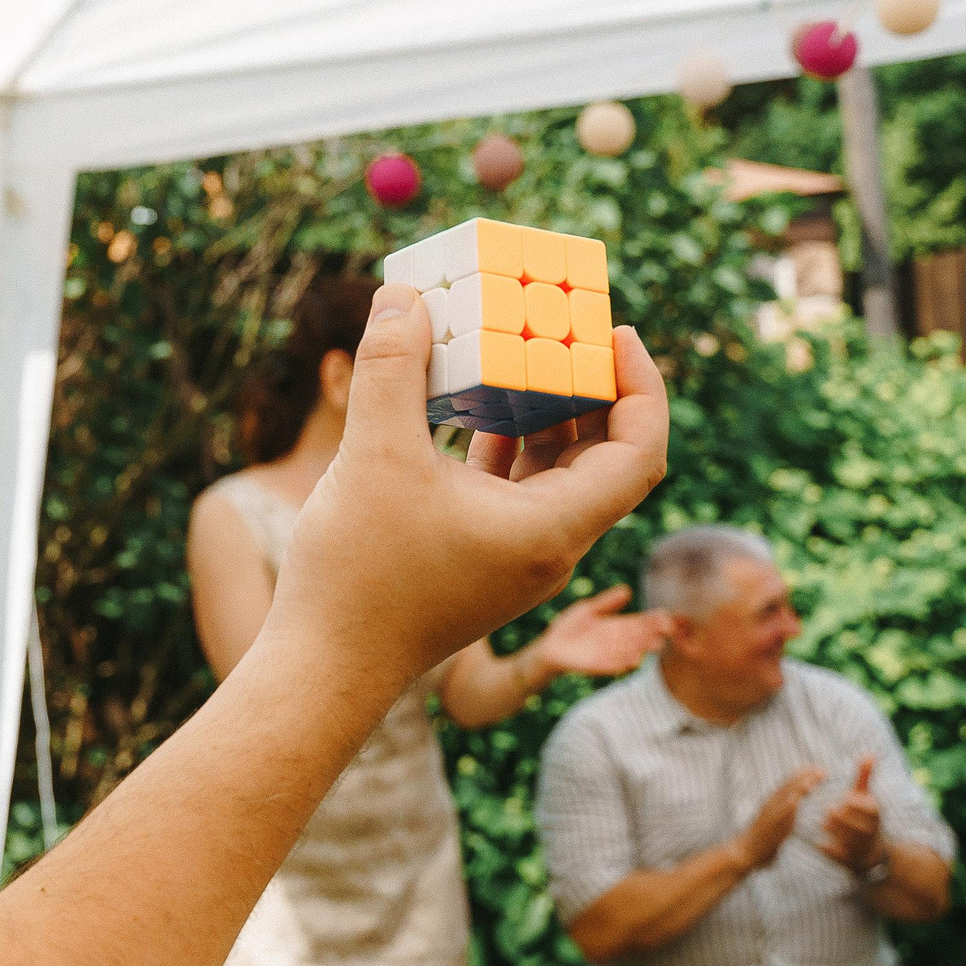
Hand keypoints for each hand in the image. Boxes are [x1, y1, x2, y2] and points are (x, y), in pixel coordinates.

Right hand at [271, 287, 667, 703]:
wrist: (323, 669)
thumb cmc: (356, 577)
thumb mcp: (373, 456)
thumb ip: (391, 369)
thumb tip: (402, 297)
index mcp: (552, 528)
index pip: (640, 449)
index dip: (641, 383)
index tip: (614, 331)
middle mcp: (550, 547)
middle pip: (606, 456)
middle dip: (590, 387)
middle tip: (560, 329)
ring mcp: (519, 558)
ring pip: (560, 475)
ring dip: (546, 415)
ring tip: (515, 355)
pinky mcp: (484, 562)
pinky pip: (520, 493)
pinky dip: (509, 446)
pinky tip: (470, 409)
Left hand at [527, 584, 671, 680]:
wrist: (550, 648)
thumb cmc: (569, 628)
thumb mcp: (588, 610)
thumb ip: (607, 602)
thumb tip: (627, 590)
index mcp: (618, 626)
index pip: (640, 622)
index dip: (653, 620)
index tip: (667, 615)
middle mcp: (618, 641)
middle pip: (639, 636)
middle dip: (654, 633)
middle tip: (668, 628)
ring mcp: (610, 654)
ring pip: (631, 650)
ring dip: (644, 648)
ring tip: (656, 643)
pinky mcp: (598, 665)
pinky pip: (614, 664)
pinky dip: (624, 662)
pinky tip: (635, 659)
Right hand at [736, 768, 824, 872]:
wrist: (741, 854)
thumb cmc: (758, 847)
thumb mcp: (774, 833)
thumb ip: (781, 829)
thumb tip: (785, 838)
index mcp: (772, 806)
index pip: (788, 787)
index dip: (802, 777)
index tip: (816, 770)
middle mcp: (770, 805)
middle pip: (789, 786)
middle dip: (806, 776)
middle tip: (822, 769)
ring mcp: (770, 813)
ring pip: (787, 794)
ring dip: (802, 784)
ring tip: (816, 776)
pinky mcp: (769, 823)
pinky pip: (781, 810)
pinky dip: (791, 801)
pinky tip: (801, 794)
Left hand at [818, 757, 885, 872]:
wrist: (871, 851)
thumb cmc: (863, 817)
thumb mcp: (865, 797)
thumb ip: (865, 776)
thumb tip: (870, 753)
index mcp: (875, 816)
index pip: (872, 811)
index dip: (859, 805)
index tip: (844, 798)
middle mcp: (872, 833)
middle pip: (863, 828)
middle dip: (846, 819)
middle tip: (829, 810)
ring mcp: (862, 848)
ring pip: (853, 843)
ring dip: (838, 833)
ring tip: (823, 824)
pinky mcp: (852, 861)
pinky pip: (843, 859)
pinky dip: (832, 853)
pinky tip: (819, 844)